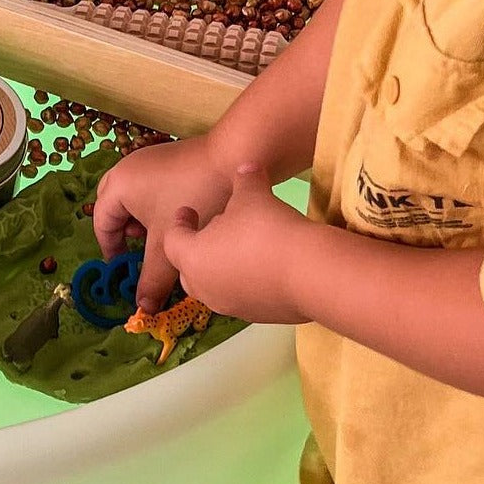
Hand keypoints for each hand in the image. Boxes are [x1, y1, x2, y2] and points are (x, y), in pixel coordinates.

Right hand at [93, 136, 236, 312]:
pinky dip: (155, 205)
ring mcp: (147, 159)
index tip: (124, 268)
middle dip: (121, 231)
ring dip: (139, 218)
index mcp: (118, 186)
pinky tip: (177, 218)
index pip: (101, 223)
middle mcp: (126, 168)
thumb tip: (142, 309)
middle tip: (135, 249)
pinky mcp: (168, 157)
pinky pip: (149, 186)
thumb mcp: (170, 245)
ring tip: (159, 236)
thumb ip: (153, 279)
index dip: (111, 250)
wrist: (235, 156)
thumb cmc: (196, 198)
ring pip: (132, 195)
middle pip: (111, 205)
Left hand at [160, 164, 309, 323]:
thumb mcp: (253, 195)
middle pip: (188, 268)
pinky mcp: (256, 317)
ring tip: (239, 248)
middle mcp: (204, 287)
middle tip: (210, 232)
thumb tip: (246, 167)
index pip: (173, 241)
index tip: (188, 211)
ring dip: (221, 268)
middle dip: (196, 250)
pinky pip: (242, 297)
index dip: (179, 223)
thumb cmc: (266, 230)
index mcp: (192, 257)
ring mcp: (230, 306)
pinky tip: (265, 267)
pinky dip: (246, 282)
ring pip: (215, 286)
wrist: (310, 274)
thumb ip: (245, 179)